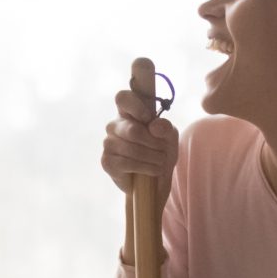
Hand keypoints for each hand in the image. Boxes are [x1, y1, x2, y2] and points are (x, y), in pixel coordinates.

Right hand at [103, 78, 179, 199]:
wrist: (156, 180)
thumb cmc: (160, 151)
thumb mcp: (169, 137)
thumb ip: (165, 128)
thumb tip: (154, 125)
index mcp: (127, 112)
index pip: (123, 98)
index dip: (135, 106)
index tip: (148, 118)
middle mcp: (114, 125)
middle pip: (132, 130)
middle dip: (154, 144)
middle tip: (163, 151)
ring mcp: (108, 143)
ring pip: (132, 149)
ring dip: (153, 158)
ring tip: (160, 163)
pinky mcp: (107, 162)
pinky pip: (127, 163)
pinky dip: (146, 168)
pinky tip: (152, 171)